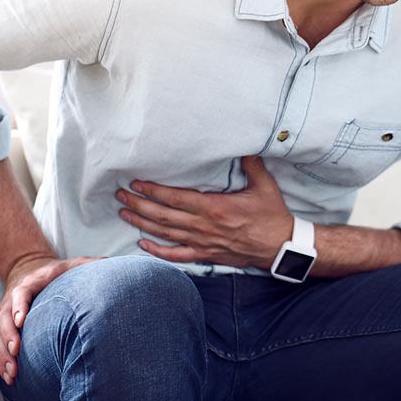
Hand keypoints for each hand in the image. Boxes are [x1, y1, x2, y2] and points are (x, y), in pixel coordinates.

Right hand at [0, 255, 103, 385]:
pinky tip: (10, 377)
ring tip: (13, 373)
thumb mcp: (74, 264)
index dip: (19, 305)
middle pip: (3, 318)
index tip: (21, 321)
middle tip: (17, 353)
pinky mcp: (1, 328)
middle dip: (8, 337)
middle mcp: (12, 300)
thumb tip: (110, 264)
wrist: (31, 273)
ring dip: (2, 355)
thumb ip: (90, 265)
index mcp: (31, 283)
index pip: (21, 292)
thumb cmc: (58, 274)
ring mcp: (4, 315)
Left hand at [116, 155, 292, 268]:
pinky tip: (143, 244)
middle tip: (121, 196)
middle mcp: (204, 226)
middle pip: (163, 216)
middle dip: (139, 205)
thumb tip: (245, 146)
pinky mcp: (206, 255)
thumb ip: (252, 165)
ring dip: (142, 224)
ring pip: (165, 233)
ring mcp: (203, 242)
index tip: (136, 184)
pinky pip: (177, 255)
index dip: (153, 191)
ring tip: (124, 214)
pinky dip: (158, 251)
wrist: (280, 246)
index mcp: (214, 207)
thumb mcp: (265, 186)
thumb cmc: (272, 216)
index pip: (176, 198)